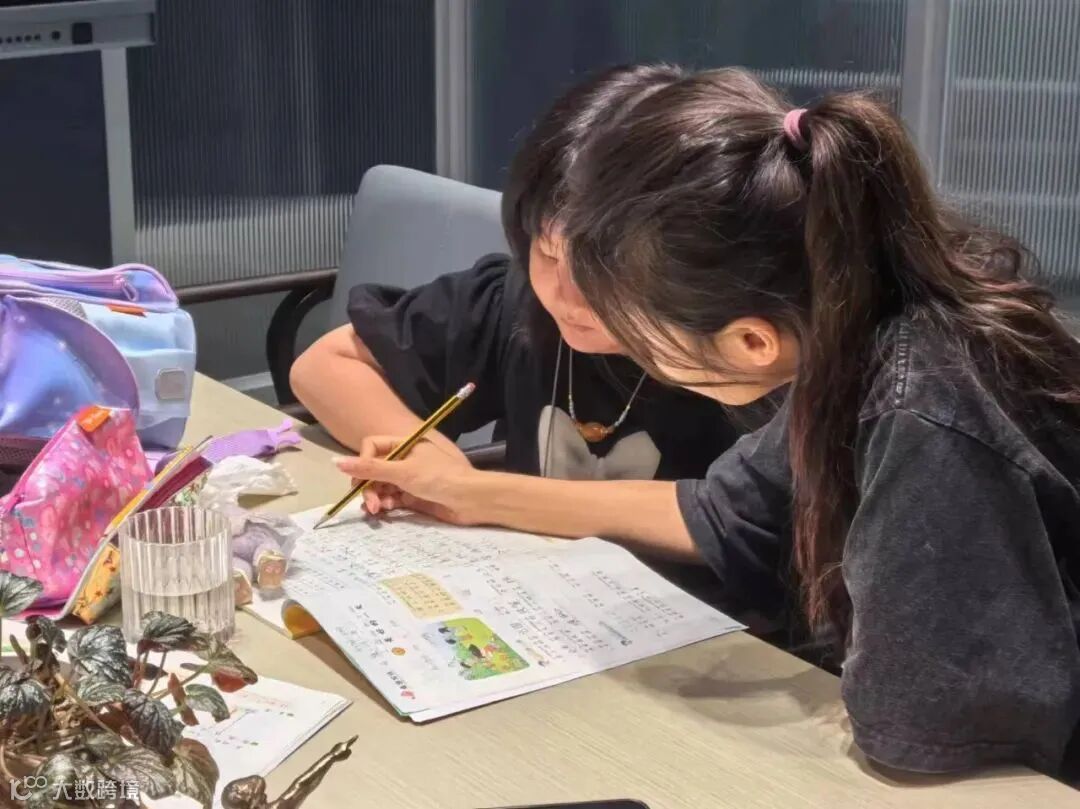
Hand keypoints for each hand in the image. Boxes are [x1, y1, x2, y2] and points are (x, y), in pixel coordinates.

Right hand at [334, 436, 480, 523]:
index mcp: (405, 444)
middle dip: (368, 486)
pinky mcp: (413, 496)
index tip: (362, 479)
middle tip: (370, 503)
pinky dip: (386, 505)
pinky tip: (387, 512)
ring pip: (381, 486)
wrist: (471, 500)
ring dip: (376, 498)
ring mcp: (409, 478)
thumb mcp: (402, 472)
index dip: (363, 463)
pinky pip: (391, 499)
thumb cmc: (439, 478)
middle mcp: (405, 459)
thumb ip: (369, 469)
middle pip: (374, 470)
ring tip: (379, 510)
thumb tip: (335, 462)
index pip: (372, 447)